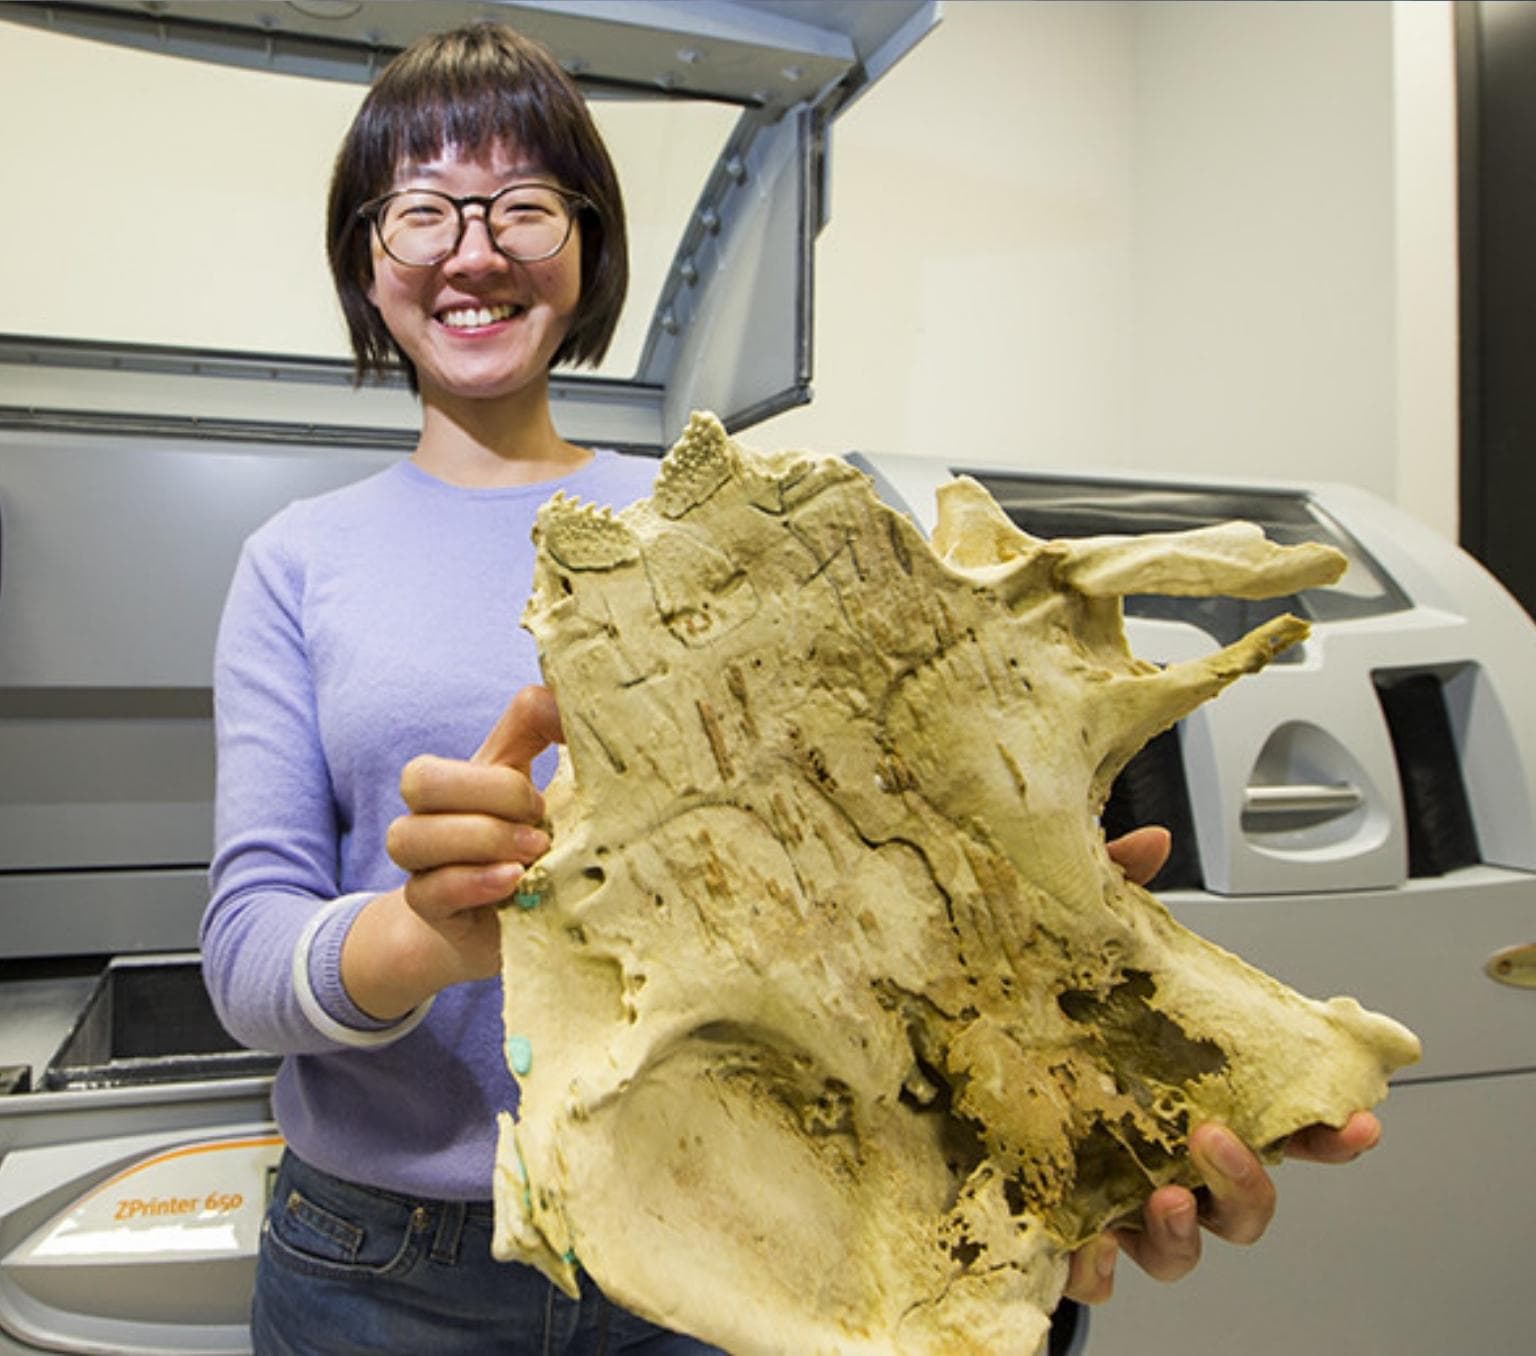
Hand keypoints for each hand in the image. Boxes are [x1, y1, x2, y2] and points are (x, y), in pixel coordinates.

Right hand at [341, 685, 560, 1017]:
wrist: (503, 932)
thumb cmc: (528, 852)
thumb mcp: (540, 791)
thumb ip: (544, 733)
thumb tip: (562, 695)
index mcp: (458, 785)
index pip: (453, 743)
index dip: (507, 750)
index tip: (557, 776)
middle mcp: (430, 819)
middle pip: (420, 780)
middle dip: (490, 791)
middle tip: (541, 817)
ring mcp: (424, 867)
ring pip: (409, 836)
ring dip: (481, 837)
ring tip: (534, 853)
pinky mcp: (432, 911)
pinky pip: (428, 891)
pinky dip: (474, 880)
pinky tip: (514, 881)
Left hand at [1065, 824, 1381, 1301]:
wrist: (957, 1075)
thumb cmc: (1047, 1013)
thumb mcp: (1080, 948)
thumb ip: (1118, 894)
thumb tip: (1150, 843)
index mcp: (1194, 1097)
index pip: (1283, 1123)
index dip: (1328, 1129)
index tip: (1355, 1118)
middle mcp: (1170, 1158)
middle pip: (1248, 1200)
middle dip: (1251, 1180)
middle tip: (1219, 1137)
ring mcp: (1123, 1201)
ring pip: (1185, 1246)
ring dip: (1187, 1231)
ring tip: (1162, 1194)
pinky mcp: (1068, 1226)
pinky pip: (1099, 1269)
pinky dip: (1101, 1267)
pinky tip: (1087, 1248)